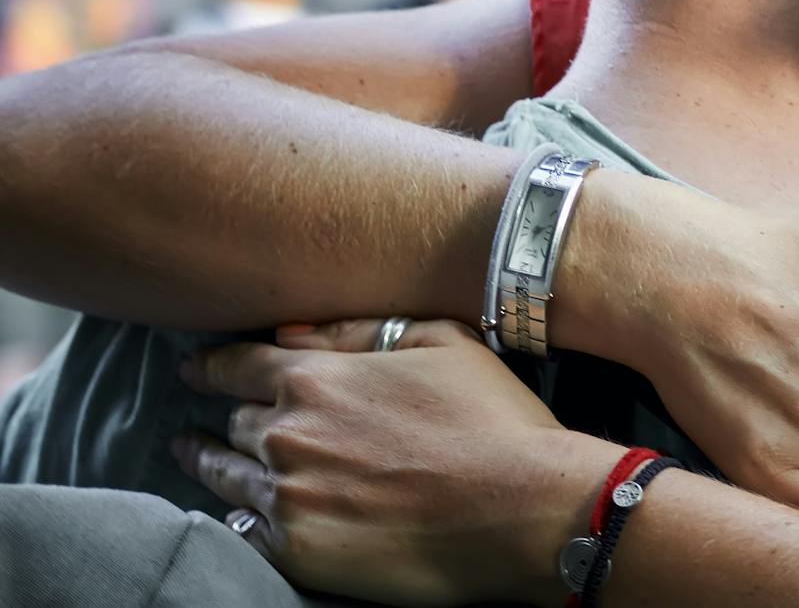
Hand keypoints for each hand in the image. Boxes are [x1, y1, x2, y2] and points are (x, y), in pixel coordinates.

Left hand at [175, 320, 620, 607]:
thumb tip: (293, 331)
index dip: (211, 365)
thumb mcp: (440, 341)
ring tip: (198, 457)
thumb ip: (359, 330)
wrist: (520, 507)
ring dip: (210, 463)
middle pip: (235, 422)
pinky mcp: (298, 552)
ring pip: (227, 478)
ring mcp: (288, 498)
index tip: (194, 368)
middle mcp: (287, 435)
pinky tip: (238, 512)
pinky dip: (239, 517)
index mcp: (317, 378)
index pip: (237, 365)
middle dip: (227, 415)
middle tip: (213, 417)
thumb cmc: (492, 419)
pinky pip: (246, 531)